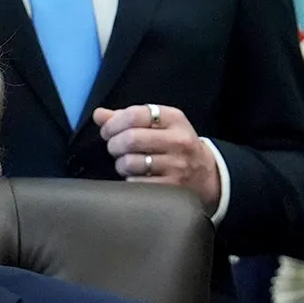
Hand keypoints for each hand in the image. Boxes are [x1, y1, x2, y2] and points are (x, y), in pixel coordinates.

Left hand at [93, 105, 220, 214]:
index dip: (113, 123)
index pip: (135, 114)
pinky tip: (135, 176)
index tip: (107, 131)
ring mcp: (176, 166)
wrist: (205, 174)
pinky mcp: (171, 188)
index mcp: (174, 119)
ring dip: (120, 164)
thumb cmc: (174, 146)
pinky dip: (129, 180)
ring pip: (129, 162)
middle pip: (130, 139)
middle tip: (115, 148)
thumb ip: (128, 118)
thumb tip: (99, 115)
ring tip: (126, 163)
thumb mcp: (159, 126)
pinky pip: (135, 183)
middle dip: (114, 144)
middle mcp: (178, 141)